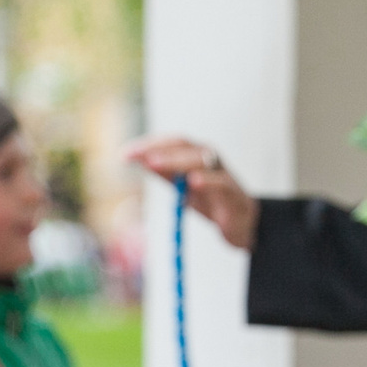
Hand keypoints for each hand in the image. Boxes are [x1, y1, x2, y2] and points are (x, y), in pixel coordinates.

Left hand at [125, 138, 257, 250]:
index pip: (171, 142)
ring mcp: (222, 173)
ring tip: (154, 163)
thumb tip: (138, 160)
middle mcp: (210, 157)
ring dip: (175, 160)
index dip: (148, 144)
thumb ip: (165, 173)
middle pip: (183, 145)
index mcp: (196, 154)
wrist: (241, 223)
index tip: (125, 154)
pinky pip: (220, 183)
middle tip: (135, 156)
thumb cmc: (210, 200)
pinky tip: (192, 182)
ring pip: (201, 160)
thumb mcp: (182, 186)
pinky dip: (208, 180)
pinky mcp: (232, 192)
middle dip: (157, 148)